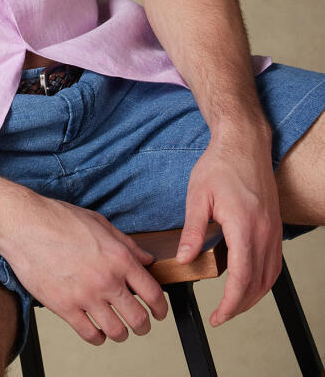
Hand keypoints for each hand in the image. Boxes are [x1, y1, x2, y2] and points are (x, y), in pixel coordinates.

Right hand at [0, 194, 168, 344]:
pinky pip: (90, 335)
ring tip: (117, 327)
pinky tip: (95, 328)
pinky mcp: (65, 308)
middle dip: (143, 325)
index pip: (153, 294)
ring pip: (116, 332)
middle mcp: (106, 280)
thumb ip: (127, 244)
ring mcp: (85, 296)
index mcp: (119, 258)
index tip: (159, 312)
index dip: (161, 308)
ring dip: (121, 333)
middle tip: (140, 323)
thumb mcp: (100, 223)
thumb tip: (147, 259)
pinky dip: (97, 337)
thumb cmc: (59, 219)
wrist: (24, 225)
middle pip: (138, 320)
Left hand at [176, 129, 281, 326]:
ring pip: (270, 277)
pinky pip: (274, 263)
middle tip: (221, 316)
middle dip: (240, 306)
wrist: (244, 144)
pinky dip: (262, 280)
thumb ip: (192, 231)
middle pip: (258, 284)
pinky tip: (248, 282)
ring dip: (253, 296)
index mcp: (244, 226)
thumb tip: (185, 260)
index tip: (217, 317)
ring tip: (233, 304)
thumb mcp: (197, 196)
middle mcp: (264, 232)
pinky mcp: (275, 227)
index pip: (241, 278)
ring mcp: (273, 231)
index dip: (230, 304)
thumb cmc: (220, 165)